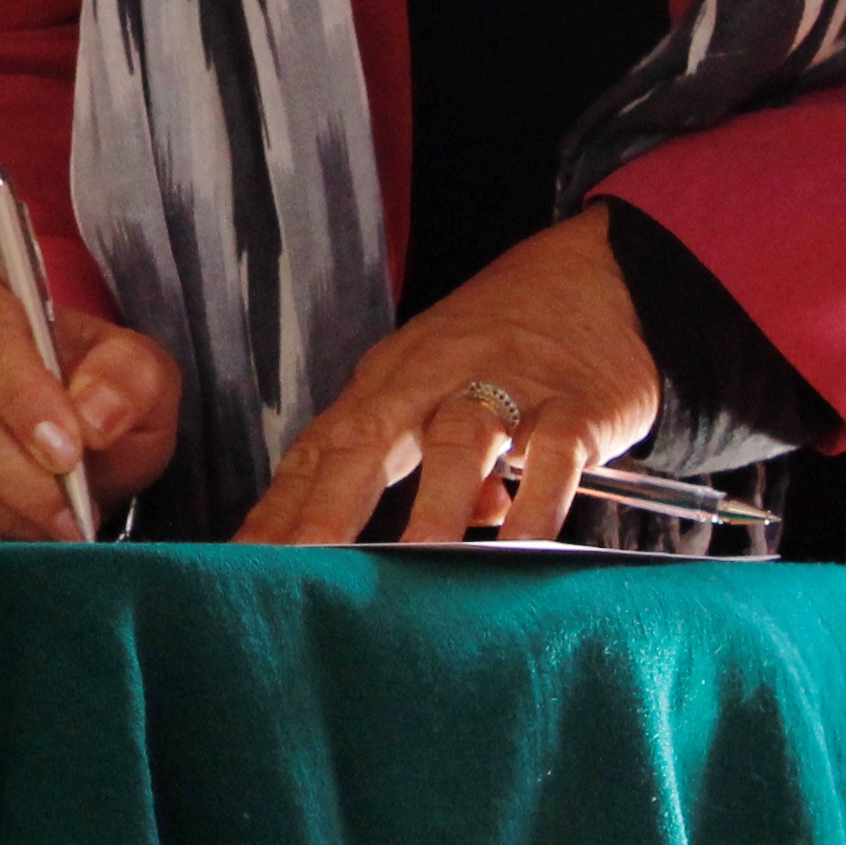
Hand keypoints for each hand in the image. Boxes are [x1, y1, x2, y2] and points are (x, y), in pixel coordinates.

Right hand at [0, 279, 180, 541]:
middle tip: (71, 512)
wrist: (62, 461)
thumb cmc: (95, 406)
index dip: (20, 394)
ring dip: (5, 513)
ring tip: (55, 526)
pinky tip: (18, 533)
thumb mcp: (141, 381)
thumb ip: (130, 378)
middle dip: (18, 474)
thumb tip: (94, 416)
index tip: (67, 451)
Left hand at [235, 204, 659, 546]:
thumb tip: (416, 549)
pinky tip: (520, 548)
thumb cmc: (507, 344)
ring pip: (457, 441)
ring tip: (410, 566)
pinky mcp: (574, 403)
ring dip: (433, 505)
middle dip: (327, 508)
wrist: (602, 276)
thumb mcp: (446, 397)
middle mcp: (434, 378)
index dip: (280, 507)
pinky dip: (537, 499)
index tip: (243, 564)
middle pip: (368, 439)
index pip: (320, 449)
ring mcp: (505, 385)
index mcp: (389, 383)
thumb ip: (424, 473)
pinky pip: (553, 454)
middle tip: (299, 568)